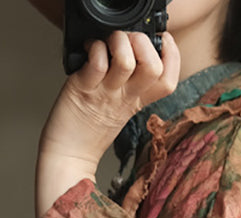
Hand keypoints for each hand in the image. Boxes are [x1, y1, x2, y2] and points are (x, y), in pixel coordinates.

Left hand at [35, 30, 179, 217]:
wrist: (67, 155)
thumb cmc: (87, 128)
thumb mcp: (119, 106)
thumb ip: (130, 82)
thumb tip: (134, 50)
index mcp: (137, 100)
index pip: (169, 80)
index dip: (172, 56)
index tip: (162, 40)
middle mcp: (125, 95)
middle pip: (154, 68)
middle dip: (143, 43)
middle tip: (129, 40)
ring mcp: (105, 92)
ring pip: (126, 61)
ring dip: (119, 42)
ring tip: (108, 42)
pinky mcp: (83, 88)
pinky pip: (97, 63)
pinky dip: (95, 48)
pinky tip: (88, 48)